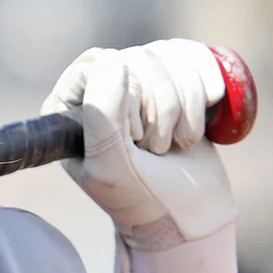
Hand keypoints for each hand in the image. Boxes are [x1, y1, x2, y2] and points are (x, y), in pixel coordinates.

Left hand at [48, 40, 240, 272]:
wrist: (190, 217)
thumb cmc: (143, 198)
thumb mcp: (112, 164)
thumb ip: (102, 115)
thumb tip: (115, 61)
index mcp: (68, 110)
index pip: (98, 64)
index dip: (127, 95)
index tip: (135, 137)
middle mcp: (97, 91)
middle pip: (136, 59)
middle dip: (162, 105)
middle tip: (157, 148)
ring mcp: (136, 85)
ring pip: (165, 57)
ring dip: (185, 103)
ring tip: (177, 143)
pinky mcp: (172, 84)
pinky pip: (189, 56)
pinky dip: (204, 85)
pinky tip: (204, 114)